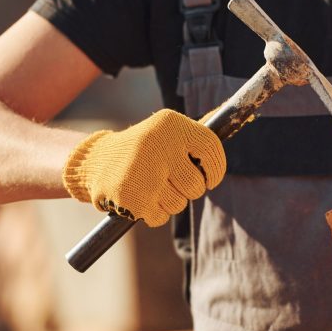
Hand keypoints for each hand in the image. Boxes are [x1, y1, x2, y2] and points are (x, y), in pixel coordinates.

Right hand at [62, 109, 225, 226]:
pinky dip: (153, 213)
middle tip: (169, 180)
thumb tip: (236, 113)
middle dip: (188, 190)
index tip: (211, 178)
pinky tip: (140, 197)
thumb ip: (198, 132)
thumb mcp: (167, 131)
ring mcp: (144, 172)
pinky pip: (160, 217)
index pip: (211, 148)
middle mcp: (158, 145)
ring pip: (179, 204)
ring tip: (150, 186)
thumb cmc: (142, 148)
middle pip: (197, 185)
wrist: (96, 162)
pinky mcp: (132, 198)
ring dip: (169, 202)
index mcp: (170, 124)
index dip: (216, 169)